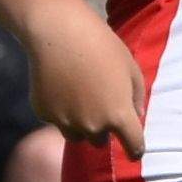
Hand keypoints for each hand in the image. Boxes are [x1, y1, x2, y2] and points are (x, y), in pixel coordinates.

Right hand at [26, 10, 147, 155]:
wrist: (58, 32)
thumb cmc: (101, 44)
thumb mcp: (130, 66)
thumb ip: (137, 96)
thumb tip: (136, 116)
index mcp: (119, 115)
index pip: (134, 147)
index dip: (135, 149)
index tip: (134, 149)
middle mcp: (93, 125)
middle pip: (100, 141)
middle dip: (102, 129)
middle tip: (99, 105)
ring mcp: (66, 121)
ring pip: (76, 135)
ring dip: (80, 125)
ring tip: (78, 98)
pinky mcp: (45, 114)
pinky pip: (56, 120)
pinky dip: (60, 110)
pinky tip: (59, 86)